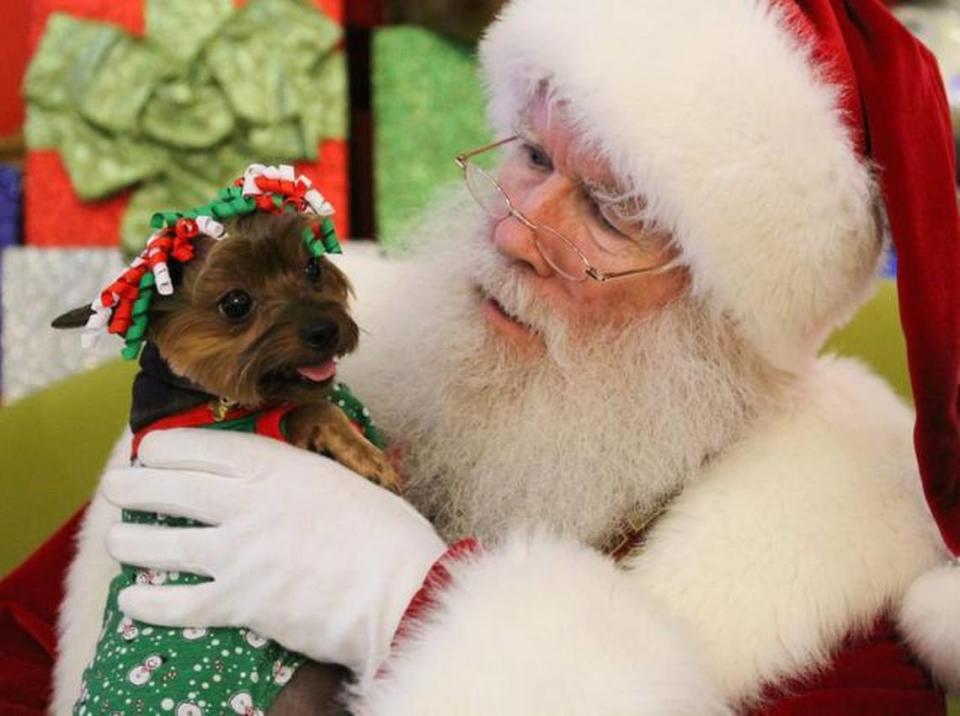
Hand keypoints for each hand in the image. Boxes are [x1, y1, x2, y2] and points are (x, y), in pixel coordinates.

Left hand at [101, 429, 446, 681]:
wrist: (399, 588)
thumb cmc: (385, 531)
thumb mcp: (340, 482)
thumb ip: (299, 478)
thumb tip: (280, 480)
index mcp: (276, 467)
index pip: (203, 448)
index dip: (166, 448)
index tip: (148, 451)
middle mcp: (247, 504)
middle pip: (173, 489)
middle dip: (135, 487)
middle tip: (115, 488)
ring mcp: (239, 553)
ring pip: (164, 544)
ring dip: (131, 542)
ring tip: (115, 540)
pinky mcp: (241, 602)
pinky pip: (180, 602)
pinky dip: (150, 603)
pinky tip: (132, 601)